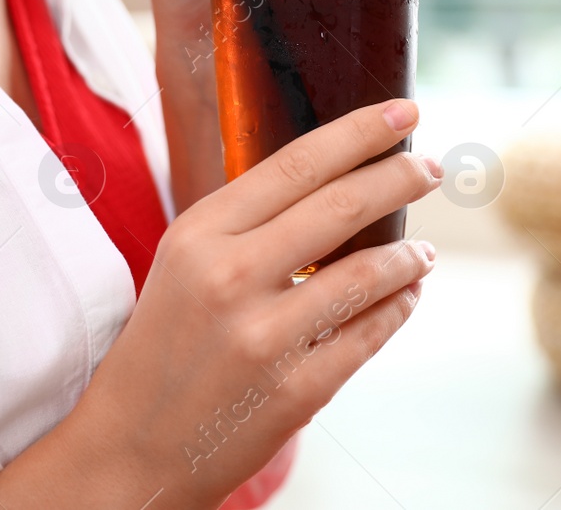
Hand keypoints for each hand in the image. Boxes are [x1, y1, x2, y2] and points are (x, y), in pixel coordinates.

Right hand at [68, 100, 438, 507]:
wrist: (130, 449)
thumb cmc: (162, 347)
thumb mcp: (182, 265)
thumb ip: (247, 223)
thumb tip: (333, 180)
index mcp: (199, 233)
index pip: (297, 164)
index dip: (359, 133)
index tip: (402, 111)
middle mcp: (230, 276)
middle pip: (341, 206)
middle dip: (399, 178)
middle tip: (430, 167)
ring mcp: (265, 337)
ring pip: (368, 273)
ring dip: (407, 256)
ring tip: (422, 251)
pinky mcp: (296, 391)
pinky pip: (369, 333)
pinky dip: (398, 307)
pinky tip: (405, 296)